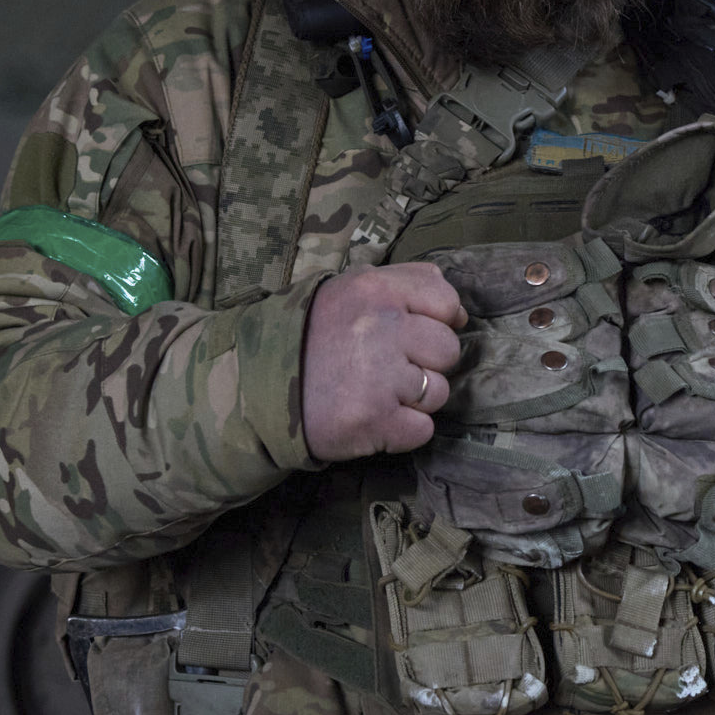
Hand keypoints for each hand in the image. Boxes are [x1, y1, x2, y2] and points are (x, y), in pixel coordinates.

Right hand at [300, 264, 463, 460]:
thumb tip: (459, 310)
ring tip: (378, 394)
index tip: (413, 334)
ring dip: (415, 400)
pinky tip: (374, 418)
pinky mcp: (374, 422)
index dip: (438, 322)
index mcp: (376, 290)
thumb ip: (406, 284)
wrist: (255, 387)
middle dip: (426, 363)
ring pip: (438, 392)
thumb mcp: (351, 289)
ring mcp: (379, 378)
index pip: (446, 303)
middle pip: (448, 350)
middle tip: (389, 369)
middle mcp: (381, 329)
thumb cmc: (311, 335)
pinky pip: (422, 430)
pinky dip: (402, 431)